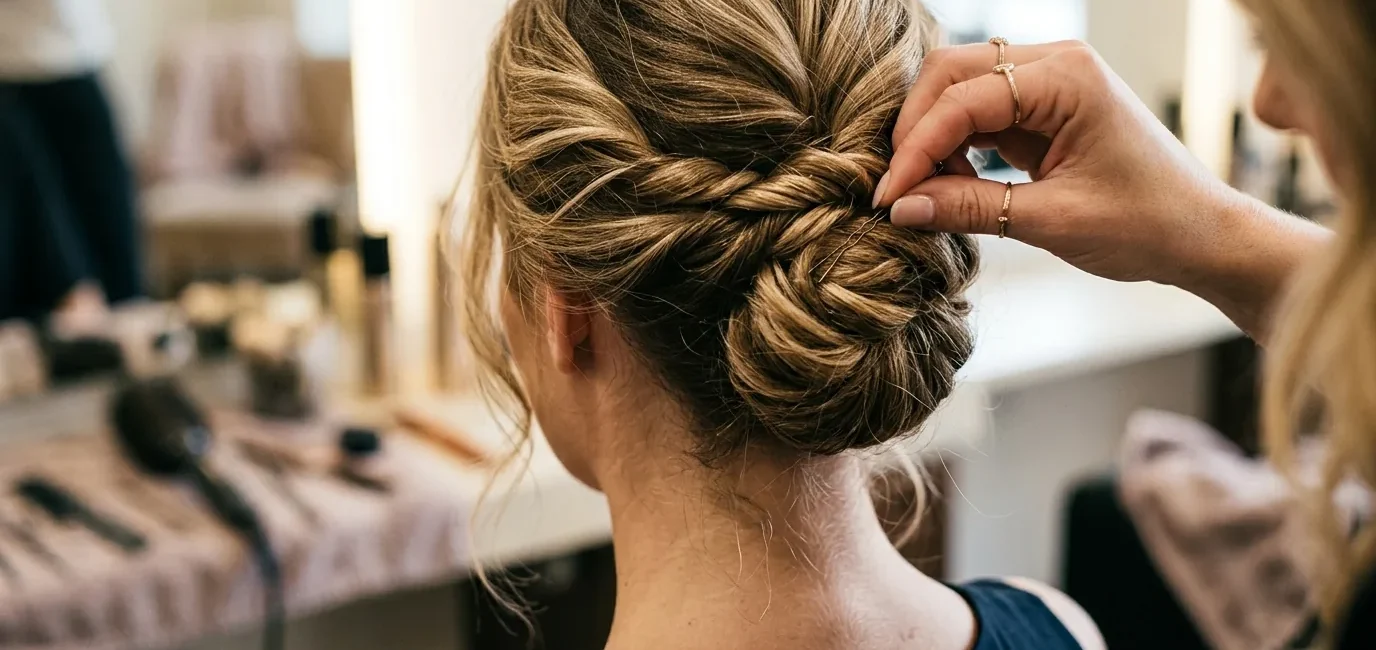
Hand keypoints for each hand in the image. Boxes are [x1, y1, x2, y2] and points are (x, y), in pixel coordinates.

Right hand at [875, 40, 1246, 285]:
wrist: (1200, 234)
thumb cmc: (1147, 224)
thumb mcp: (1053, 222)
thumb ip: (972, 208)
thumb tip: (901, 208)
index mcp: (1066, 78)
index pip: (962, 99)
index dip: (916, 148)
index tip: (888, 197)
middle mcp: (1054, 65)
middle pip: (949, 74)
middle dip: (914, 130)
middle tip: (896, 189)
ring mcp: (1047, 83)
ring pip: (957, 90)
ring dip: (931, 138)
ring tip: (922, 193)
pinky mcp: (1041, 110)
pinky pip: (977, 114)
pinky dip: (953, 147)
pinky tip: (948, 186)